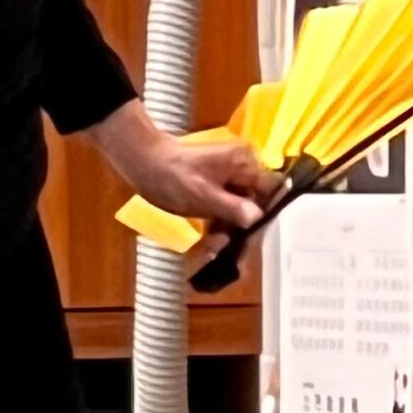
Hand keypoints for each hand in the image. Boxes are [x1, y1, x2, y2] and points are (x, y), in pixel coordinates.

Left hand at [84, 100, 277, 232]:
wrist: (141, 161)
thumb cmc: (170, 176)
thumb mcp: (202, 196)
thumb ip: (232, 208)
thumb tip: (259, 219)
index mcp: (246, 163)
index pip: (272, 193)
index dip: (268, 217)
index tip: (257, 240)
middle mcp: (244, 167)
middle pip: (256, 203)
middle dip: (243, 228)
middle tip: (229, 252)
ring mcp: (231, 175)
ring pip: (240, 208)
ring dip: (229, 230)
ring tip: (214, 249)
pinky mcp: (218, 184)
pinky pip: (226, 206)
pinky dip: (219, 223)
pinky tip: (210, 242)